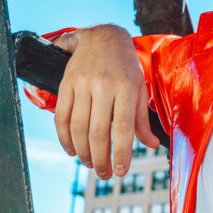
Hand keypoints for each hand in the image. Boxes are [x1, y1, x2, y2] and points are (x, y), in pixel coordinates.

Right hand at [52, 25, 158, 177]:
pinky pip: (61, 117)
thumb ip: (142, 119)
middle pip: (98, 132)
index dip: (121, 153)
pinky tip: (72, 150)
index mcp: (126, 87)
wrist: (102, 38)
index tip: (120, 171)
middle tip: (104, 174)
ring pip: (78, 127)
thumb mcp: (140, 89)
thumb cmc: (126, 67)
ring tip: (90, 164)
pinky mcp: (65, 84)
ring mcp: (82, 84)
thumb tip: (151, 145)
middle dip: (101, 159)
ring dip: (83, 152)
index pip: (123, 127)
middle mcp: (103, 86)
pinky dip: (64, 138)